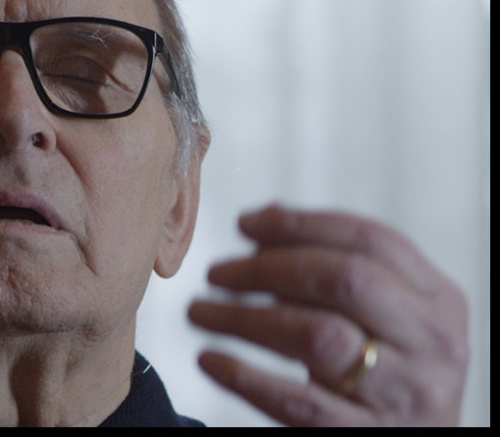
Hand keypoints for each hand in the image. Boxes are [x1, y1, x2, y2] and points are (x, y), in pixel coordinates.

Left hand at [188, 204, 468, 425]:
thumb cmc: (389, 374)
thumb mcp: (384, 316)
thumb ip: (333, 267)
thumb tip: (263, 221)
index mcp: (437, 299)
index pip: (369, 239)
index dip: (299, 224)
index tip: (245, 223)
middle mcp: (431, 342)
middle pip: (343, 280)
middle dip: (268, 267)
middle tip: (218, 272)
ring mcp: (405, 393)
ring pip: (317, 335)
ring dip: (245, 317)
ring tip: (199, 311)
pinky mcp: (367, 435)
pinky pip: (298, 401)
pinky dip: (246, 376)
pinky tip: (209, 360)